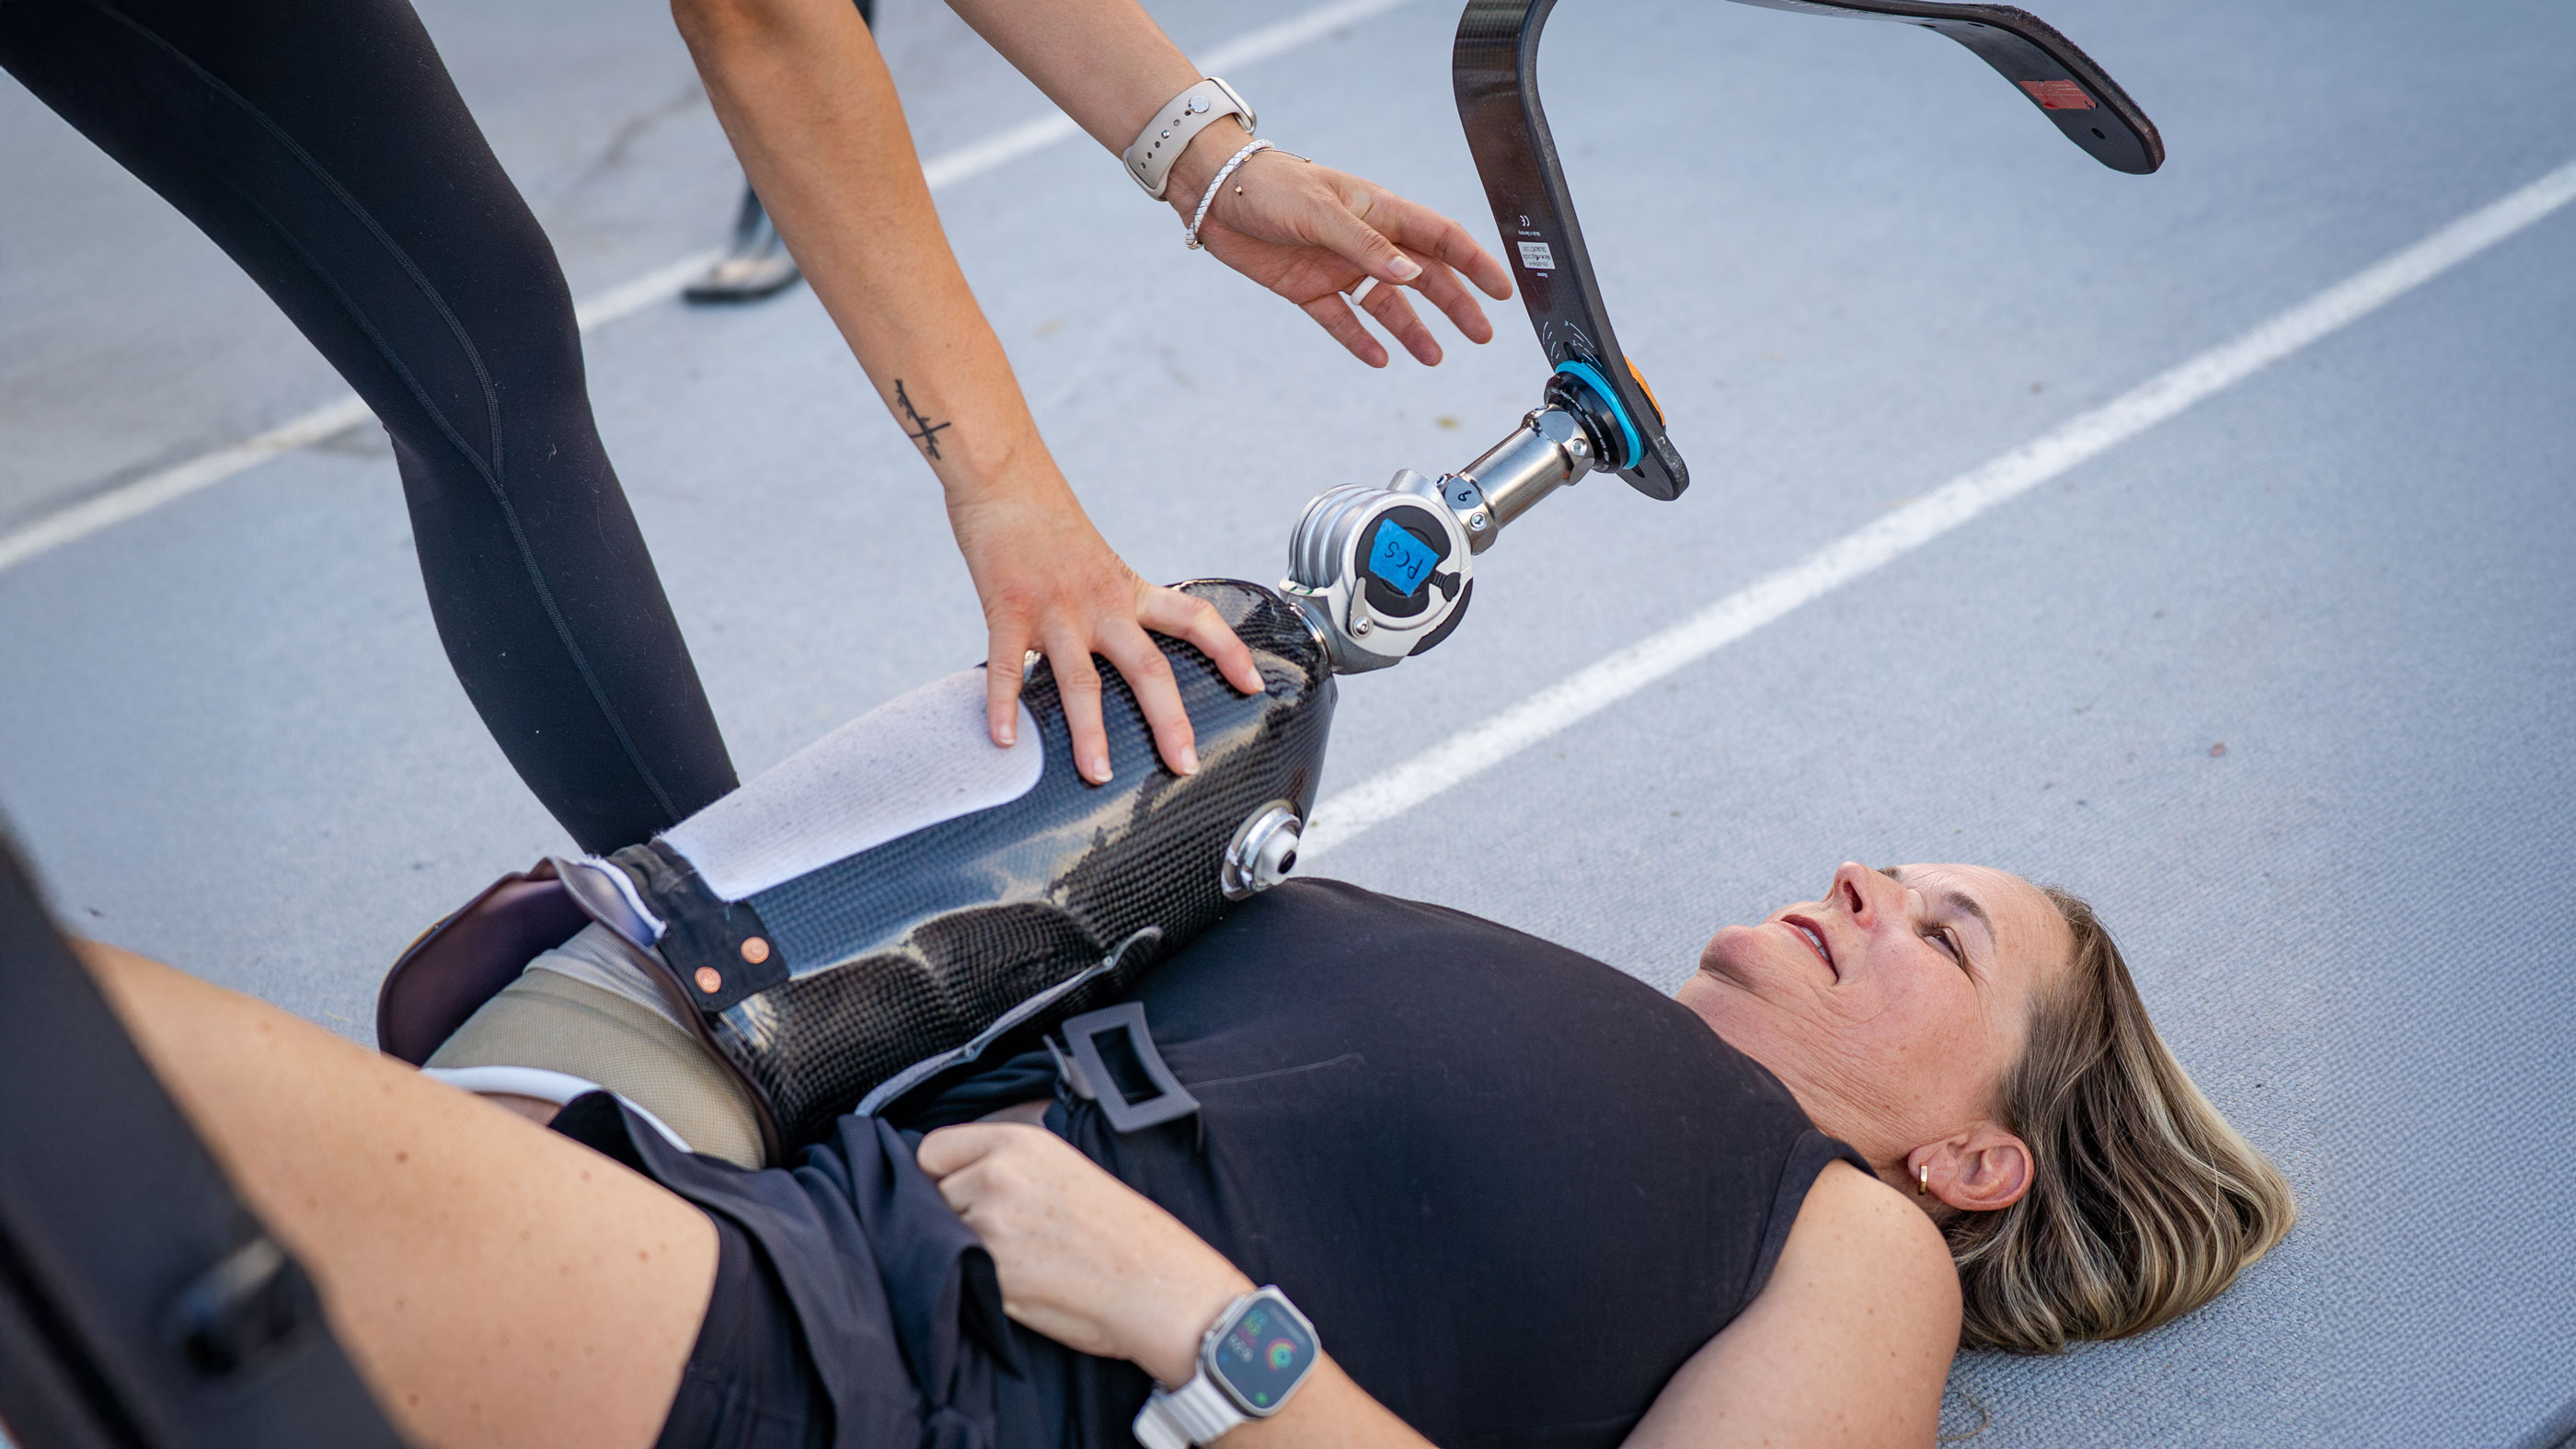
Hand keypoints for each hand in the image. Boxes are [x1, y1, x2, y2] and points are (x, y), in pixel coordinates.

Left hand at [918, 1124, 1249, 1383]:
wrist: (1156, 1283)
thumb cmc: (1120, 1229)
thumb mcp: (1062, 1166)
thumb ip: (1005, 1162)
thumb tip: (950, 1176)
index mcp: (1017, 1142)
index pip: (932, 1150)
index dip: (938, 1175)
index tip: (957, 1190)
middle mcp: (997, 1176)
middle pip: (932, 1196)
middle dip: (952, 1214)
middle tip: (1003, 1232)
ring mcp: (990, 1226)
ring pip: (942, 1237)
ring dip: (963, 1249)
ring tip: (1016, 1257)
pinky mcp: (990, 1273)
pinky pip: (960, 1274)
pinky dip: (977, 1281)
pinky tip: (1020, 1281)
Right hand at [946, 480, 1265, 784]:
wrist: (1004, 475)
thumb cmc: (1048, 520)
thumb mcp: (1097, 561)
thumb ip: (1113, 605)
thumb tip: (1120, 646)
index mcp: (1128, 591)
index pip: (1193, 620)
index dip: (1229, 652)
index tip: (1254, 686)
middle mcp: (1100, 603)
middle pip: (1147, 668)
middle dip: (1169, 721)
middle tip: (1185, 766)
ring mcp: (1054, 610)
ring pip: (1080, 681)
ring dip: (1090, 733)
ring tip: (1098, 776)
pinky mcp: (1007, 610)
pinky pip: (1006, 667)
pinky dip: (1003, 706)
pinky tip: (1006, 741)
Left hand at [1176, 146, 1514, 367]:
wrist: (1215, 195)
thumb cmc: (1271, 186)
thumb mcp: (1322, 212)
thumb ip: (1367, 245)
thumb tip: (1410, 275)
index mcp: (1381, 211)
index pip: (1442, 238)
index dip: (1475, 262)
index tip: (1502, 289)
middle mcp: (1367, 241)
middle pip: (1424, 277)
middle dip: (1456, 304)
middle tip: (1481, 334)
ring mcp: (1340, 267)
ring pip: (1388, 304)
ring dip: (1412, 330)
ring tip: (1434, 357)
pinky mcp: (1309, 289)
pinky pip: (1343, 320)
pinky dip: (1361, 340)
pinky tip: (1379, 359)